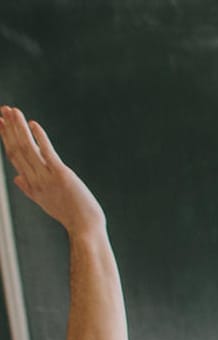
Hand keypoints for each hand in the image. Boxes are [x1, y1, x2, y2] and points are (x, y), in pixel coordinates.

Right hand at [0, 106, 104, 234]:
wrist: (85, 229)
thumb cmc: (69, 215)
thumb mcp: (44, 201)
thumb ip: (29, 188)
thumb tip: (16, 178)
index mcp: (30, 184)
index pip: (14, 156)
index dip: (6, 138)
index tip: (0, 122)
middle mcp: (35, 179)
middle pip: (17, 149)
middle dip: (9, 129)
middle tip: (2, 110)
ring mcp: (47, 177)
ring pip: (28, 149)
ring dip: (19, 128)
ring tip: (12, 111)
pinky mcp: (61, 176)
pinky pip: (47, 153)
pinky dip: (40, 138)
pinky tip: (33, 124)